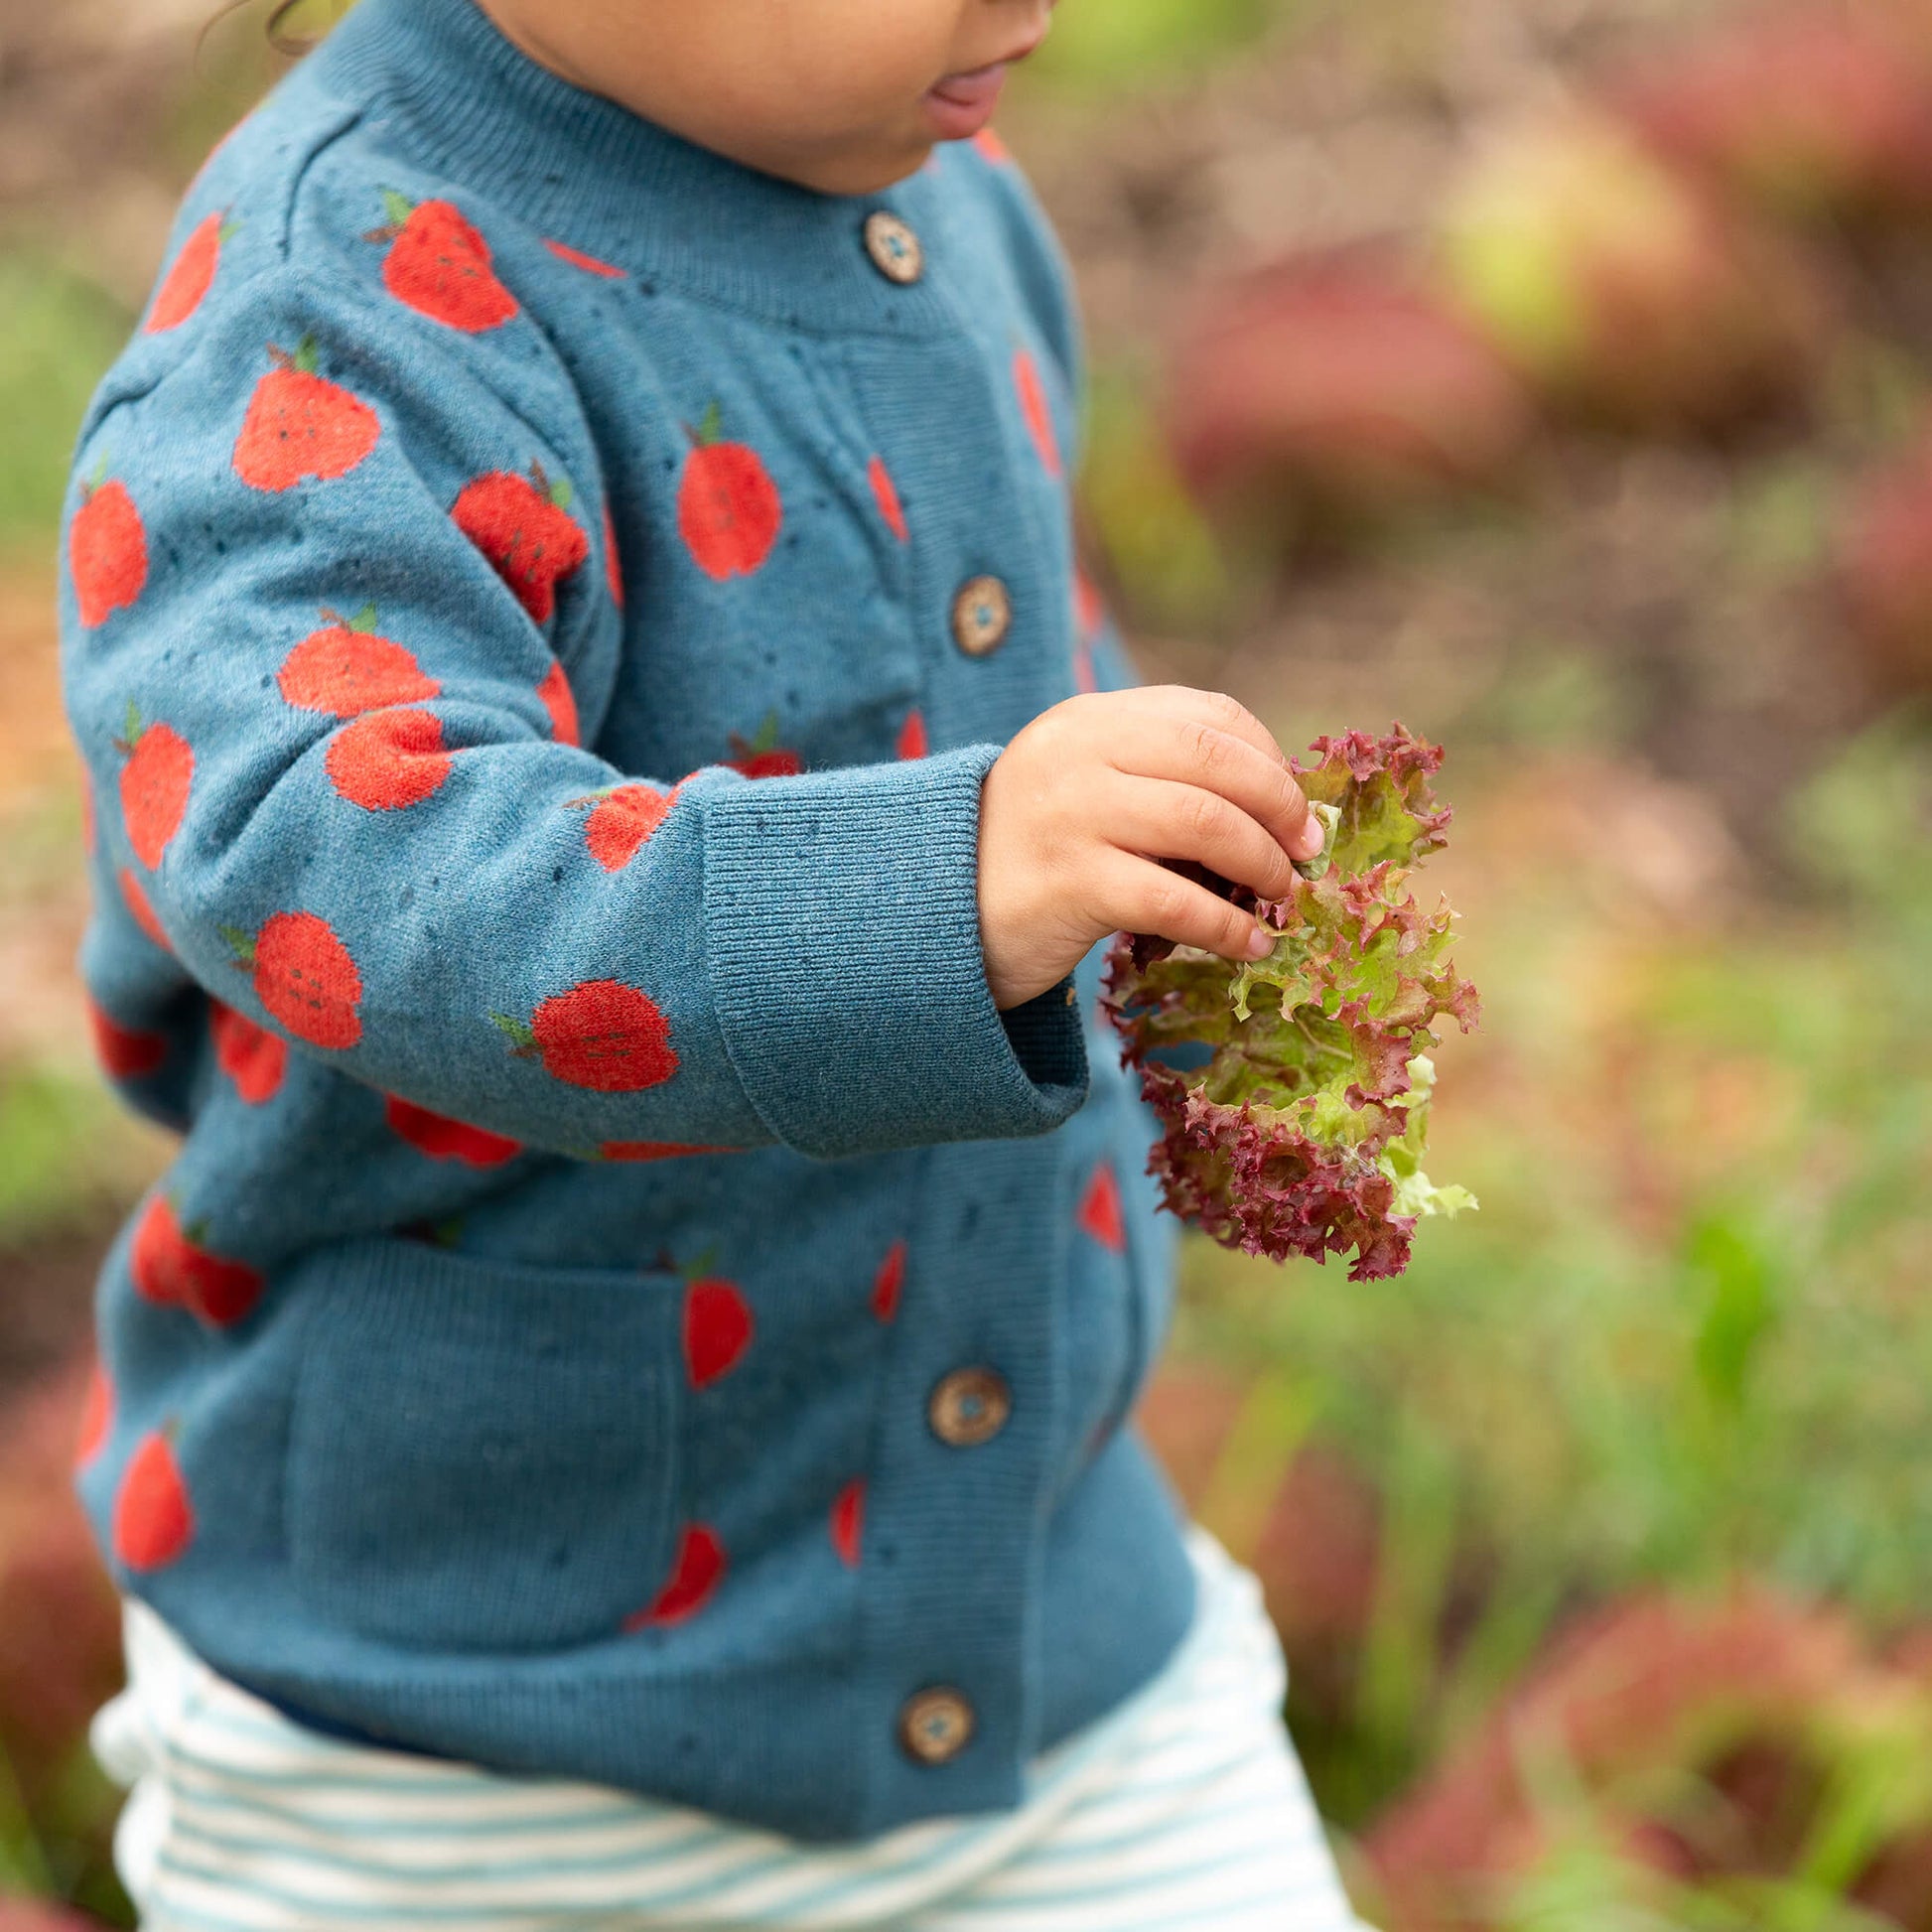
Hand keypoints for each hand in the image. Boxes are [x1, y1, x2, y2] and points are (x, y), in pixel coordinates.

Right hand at [977, 687, 1325, 1010]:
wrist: (931, 911)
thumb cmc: (1028, 857)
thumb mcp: (1084, 789)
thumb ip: (1157, 779)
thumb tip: (1280, 811)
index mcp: (1091, 717)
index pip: (1208, 715)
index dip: (1269, 759)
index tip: (1297, 806)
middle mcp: (1080, 752)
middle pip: (1218, 763)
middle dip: (1281, 809)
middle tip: (1308, 853)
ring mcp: (1072, 814)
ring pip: (1206, 824)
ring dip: (1264, 866)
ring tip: (1284, 897)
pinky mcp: (1070, 883)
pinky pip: (1175, 900)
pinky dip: (1227, 927)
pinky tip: (1249, 946)